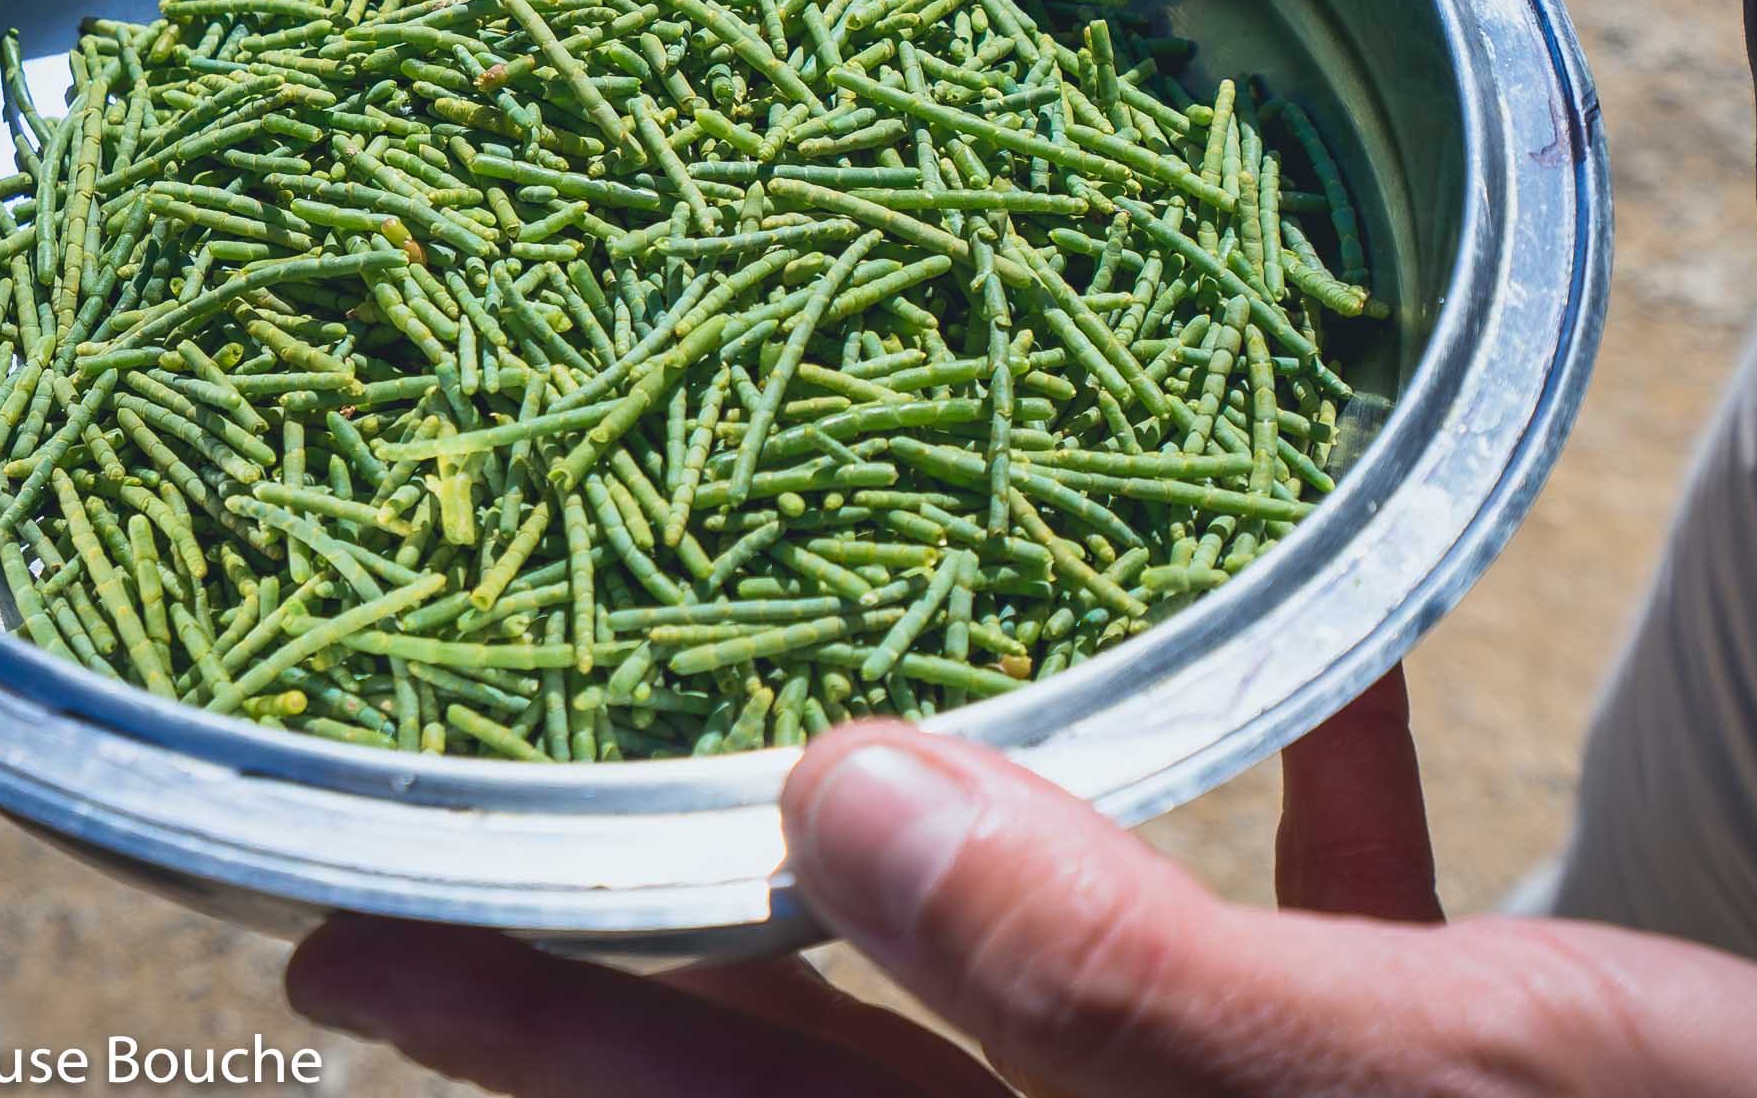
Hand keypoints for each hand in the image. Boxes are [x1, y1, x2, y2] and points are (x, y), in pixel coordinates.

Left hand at [287, 670, 1756, 1095]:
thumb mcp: (1422, 1094)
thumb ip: (1120, 980)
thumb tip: (841, 798)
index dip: (522, 1027)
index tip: (335, 926)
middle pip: (825, 1049)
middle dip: (655, 933)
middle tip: (477, 820)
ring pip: (1033, 977)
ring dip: (941, 850)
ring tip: (817, 717)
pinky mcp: (1396, 1074)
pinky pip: (1290, 943)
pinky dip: (1281, 822)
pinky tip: (1315, 697)